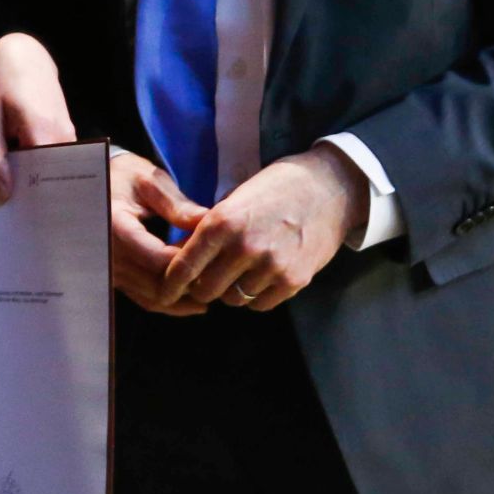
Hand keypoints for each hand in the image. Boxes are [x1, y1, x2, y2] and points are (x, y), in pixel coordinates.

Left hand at [0, 32, 76, 199]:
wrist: (25, 55)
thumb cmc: (2, 83)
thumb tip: (3, 192)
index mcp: (42, 133)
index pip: (44, 181)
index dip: (31, 202)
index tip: (17, 221)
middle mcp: (63, 138)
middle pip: (52, 179)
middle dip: (33, 197)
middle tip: (10, 215)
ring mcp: (68, 136)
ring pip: (54, 170)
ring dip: (35, 182)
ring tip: (11, 199)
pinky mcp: (66, 134)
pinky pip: (54, 159)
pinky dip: (38, 168)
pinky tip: (18, 174)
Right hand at [110, 150, 209, 315]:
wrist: (94, 186)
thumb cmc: (124, 178)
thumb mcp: (150, 181)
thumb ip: (176, 204)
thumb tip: (208, 222)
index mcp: (115, 227)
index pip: (158, 258)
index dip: (190, 260)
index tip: (214, 251)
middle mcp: (109, 255)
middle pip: (158, 283)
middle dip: (191, 280)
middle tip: (220, 270)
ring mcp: (111, 271)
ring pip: (155, 297)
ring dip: (184, 294)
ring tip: (212, 282)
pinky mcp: (117, 279)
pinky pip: (146, 299)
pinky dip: (172, 302)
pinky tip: (194, 299)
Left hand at [162, 146, 367, 311]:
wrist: (330, 189)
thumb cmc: (276, 189)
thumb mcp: (234, 199)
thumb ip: (208, 229)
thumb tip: (180, 256)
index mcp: (222, 222)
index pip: (184, 265)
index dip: (170, 283)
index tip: (163, 292)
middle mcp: (244, 246)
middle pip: (206, 289)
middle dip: (200, 288)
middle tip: (204, 280)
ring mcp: (271, 266)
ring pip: (234, 299)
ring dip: (230, 291)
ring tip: (236, 274)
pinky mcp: (295, 280)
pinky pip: (261, 304)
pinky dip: (255, 297)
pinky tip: (258, 279)